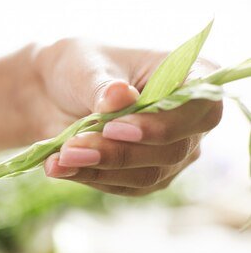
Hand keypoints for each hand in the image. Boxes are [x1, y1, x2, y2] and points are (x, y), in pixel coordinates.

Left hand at [34, 39, 221, 195]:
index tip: (114, 127)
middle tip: (72, 147)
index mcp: (191, 77)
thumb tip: (120, 97)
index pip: (201, 109)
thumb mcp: (87, 66)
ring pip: (146, 175)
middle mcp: (189, 120)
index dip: (162, 125)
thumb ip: (103, 86)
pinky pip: (122, 187)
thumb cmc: (79, 68)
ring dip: (99, 169)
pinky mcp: (143, 177)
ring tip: (61, 156)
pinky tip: (58, 167)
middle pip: (172, 151)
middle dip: (119, 152)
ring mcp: (170, 153)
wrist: (51, 93)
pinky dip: (88, 178)